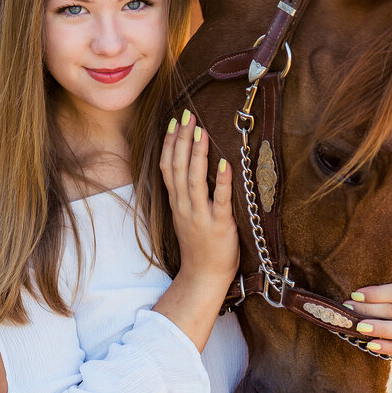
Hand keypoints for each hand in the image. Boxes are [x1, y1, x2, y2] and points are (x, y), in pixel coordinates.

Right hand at [159, 110, 238, 287]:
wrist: (203, 277)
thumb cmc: (199, 245)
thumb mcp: (186, 216)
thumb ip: (186, 194)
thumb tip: (189, 167)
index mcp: (176, 203)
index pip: (167, 167)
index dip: (171, 143)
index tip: (175, 121)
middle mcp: (184, 206)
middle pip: (178, 168)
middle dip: (183, 140)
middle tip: (188, 116)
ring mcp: (200, 216)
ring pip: (194, 180)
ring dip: (197, 154)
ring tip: (201, 132)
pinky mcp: (219, 226)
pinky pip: (218, 201)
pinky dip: (220, 182)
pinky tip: (223, 164)